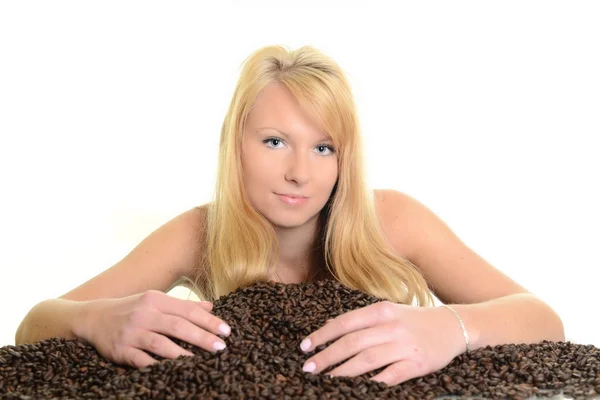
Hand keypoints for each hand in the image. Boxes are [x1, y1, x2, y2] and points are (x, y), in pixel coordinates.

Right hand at [80, 290, 230, 367]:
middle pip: (178, 326)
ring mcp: (131, 332)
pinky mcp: (121, 350)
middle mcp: (144, 314)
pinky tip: (173, 371)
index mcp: (155, 300)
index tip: (226, 331)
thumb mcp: (155, 301)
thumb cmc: (131, 309)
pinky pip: (142, 360)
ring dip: (183, 354)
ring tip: (202, 361)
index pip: (188, 310)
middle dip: (202, 337)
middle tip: (221, 347)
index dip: (209, 320)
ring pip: (161, 343)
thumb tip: (210, 306)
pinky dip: (158, 366)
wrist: (92, 318)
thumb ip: (182, 305)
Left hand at [298, 301, 465, 385]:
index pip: (344, 323)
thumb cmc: (414, 320)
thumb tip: (328, 327)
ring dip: (343, 372)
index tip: (305, 347)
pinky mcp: (417, 363)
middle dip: (327, 356)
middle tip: (309, 368)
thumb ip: (361, 320)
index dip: (322, 336)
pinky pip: (390, 375)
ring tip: (326, 380)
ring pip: (366, 360)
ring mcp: (404, 344)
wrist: (453, 326)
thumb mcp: (388, 312)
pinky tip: (358, 389)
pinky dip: (373, 383)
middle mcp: (390, 326)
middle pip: (351, 343)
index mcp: (380, 311)